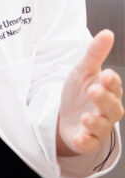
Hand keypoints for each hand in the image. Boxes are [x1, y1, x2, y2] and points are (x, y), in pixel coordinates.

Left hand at [57, 30, 123, 156]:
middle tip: (94, 90)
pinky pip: (89, 143)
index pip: (114, 86)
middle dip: (104, 99)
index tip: (106, 74)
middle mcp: (107, 110)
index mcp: (108, 92)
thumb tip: (107, 33)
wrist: (64, 117)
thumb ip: (95, 54)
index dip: (111, 82)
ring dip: (95, 122)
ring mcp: (98, 126)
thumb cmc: (79, 94)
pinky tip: (80, 137)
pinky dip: (85, 141)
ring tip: (86, 117)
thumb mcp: (83, 72)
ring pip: (103, 126)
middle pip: (111, 106)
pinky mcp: (87, 140)